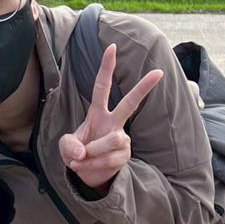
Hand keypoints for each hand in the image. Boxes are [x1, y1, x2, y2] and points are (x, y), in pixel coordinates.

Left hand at [58, 43, 163, 189]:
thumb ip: (68, 146)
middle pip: (130, 103)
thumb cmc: (78, 153)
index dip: (106, 68)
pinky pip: (108, 159)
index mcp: (98, 113)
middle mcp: (113, 123)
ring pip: (110, 141)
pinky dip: (92, 165)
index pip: (101, 87)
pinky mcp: (125, 154)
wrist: (87, 176)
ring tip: (81, 158)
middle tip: (158, 72)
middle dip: (143, 88)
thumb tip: (82, 152)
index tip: (111, 47)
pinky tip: (88, 166)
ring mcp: (121, 138)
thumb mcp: (65, 147)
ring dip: (91, 152)